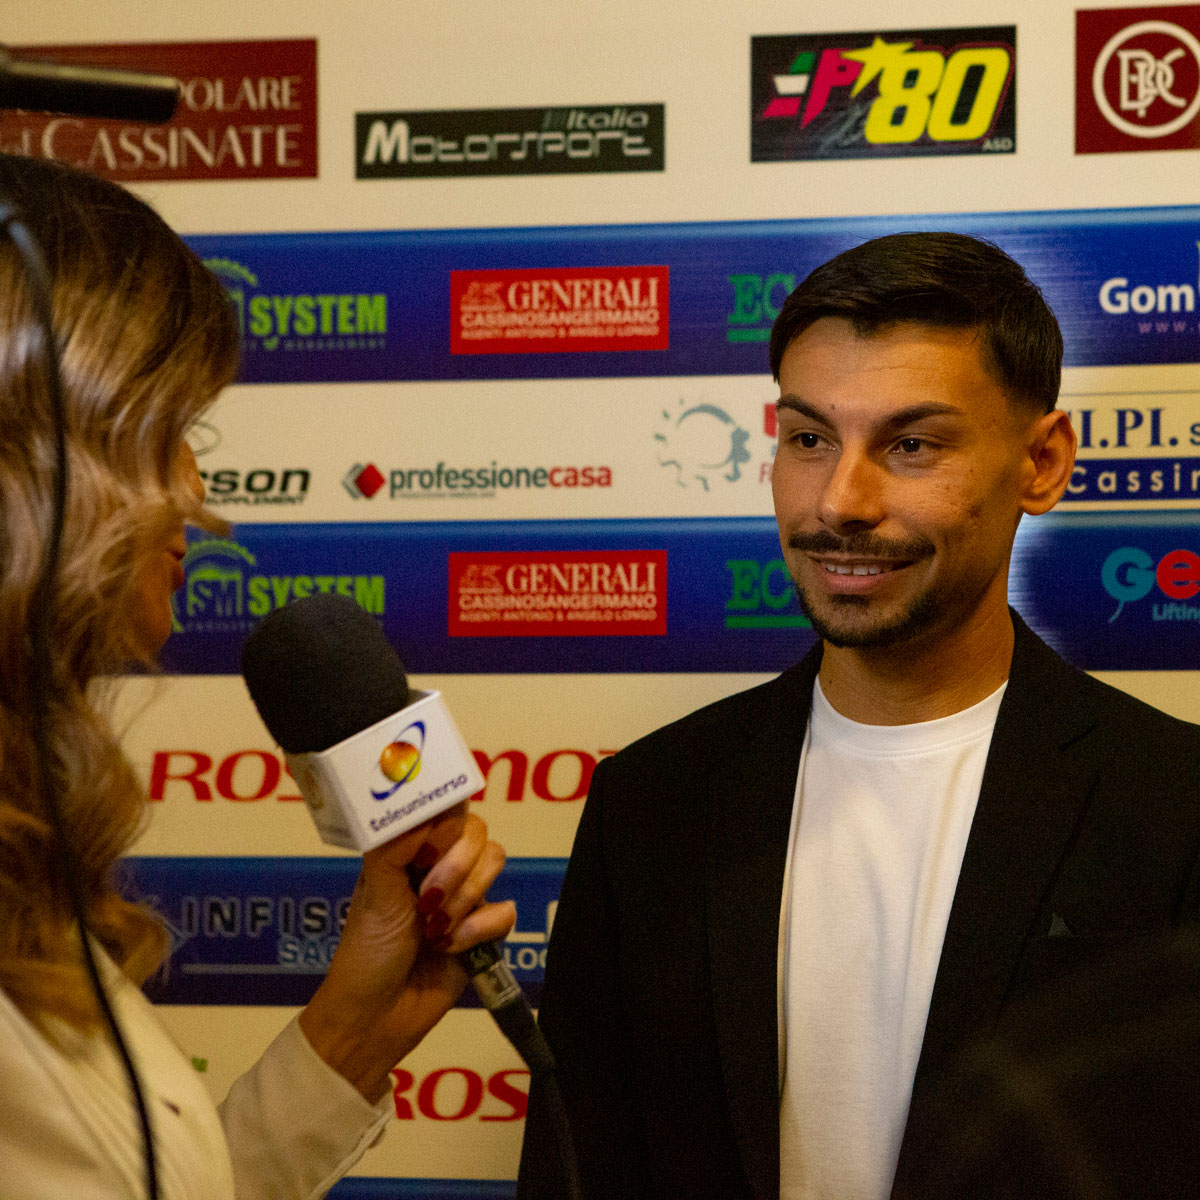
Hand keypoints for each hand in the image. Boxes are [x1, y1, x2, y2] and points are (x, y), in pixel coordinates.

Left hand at [298, 806, 514, 1101]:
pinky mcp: (486, 932)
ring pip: (496, 863)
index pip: (446, 809)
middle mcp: (440, 866)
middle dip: (457, 866)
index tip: (427, 850)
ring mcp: (466, 897)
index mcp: (410, 850)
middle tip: (428, 898)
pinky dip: (480, 929)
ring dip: (466, 898)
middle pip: (478, 832)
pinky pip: (507, 910)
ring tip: (435, 929)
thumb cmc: (366, 952)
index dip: (446, 823)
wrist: (376, 1018)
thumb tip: (420, 811)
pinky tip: (452, 948)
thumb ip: (393, 847)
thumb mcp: (373, 893)